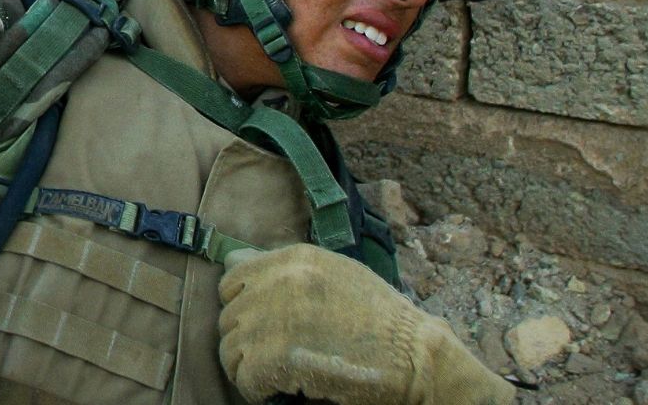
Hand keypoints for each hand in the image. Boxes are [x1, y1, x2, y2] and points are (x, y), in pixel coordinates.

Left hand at [219, 245, 514, 404]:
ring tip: (280, 376)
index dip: (244, 308)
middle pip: (228, 316)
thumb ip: (283, 270)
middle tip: (276, 360)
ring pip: (229, 348)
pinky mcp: (278, 354)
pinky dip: (257, 389)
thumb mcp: (334, 275)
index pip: (233, 279)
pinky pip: (243, 376)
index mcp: (294, 258)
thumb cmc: (381, 322)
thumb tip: (230, 263)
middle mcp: (280, 280)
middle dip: (247, 341)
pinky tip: (282, 390)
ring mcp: (277, 316)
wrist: (418, 357)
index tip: (264, 329)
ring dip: (250, 367)